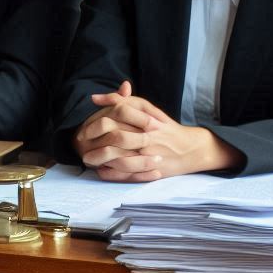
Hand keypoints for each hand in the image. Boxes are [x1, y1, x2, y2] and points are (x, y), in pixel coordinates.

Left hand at [75, 94, 243, 181]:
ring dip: (100, 159)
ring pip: (121, 157)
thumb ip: (121, 101)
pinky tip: (100, 170)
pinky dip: (112, 173)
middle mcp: (148, 136)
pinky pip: (128, 174)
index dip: (95, 122)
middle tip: (80, 144)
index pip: (117, 114)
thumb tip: (94, 98)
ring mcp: (150, 155)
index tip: (82, 128)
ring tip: (87, 159)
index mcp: (146, 118)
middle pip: (116, 137)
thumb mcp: (146, 108)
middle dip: (94, 142)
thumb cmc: (163, 126)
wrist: (191, 148)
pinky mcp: (152, 170)